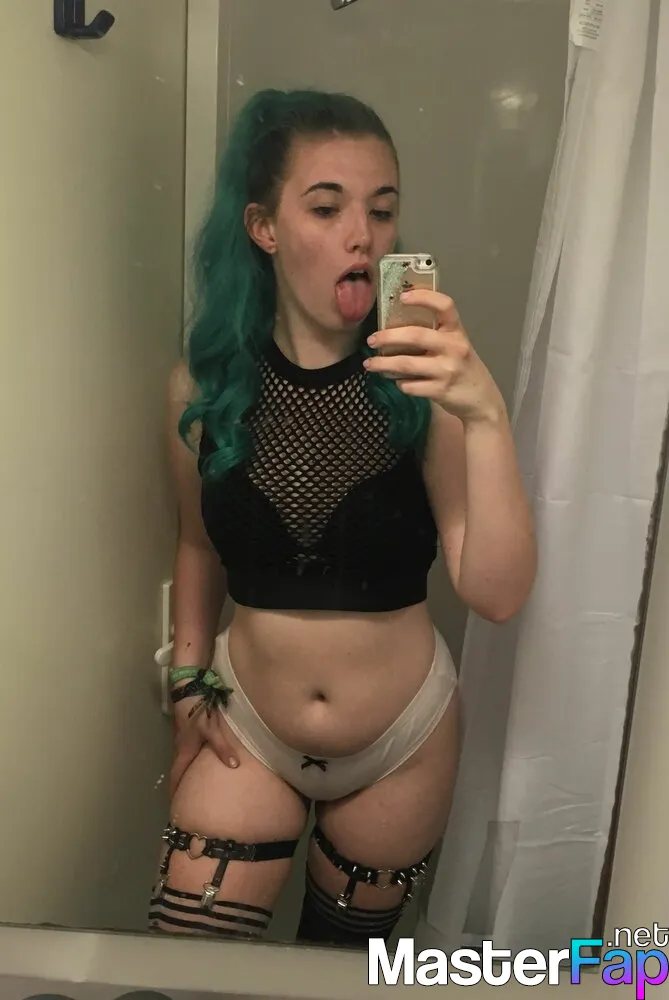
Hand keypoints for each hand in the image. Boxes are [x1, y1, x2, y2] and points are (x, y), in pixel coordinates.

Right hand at [169, 689, 239, 797]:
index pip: (177, 774)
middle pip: (181, 767)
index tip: (174, 804)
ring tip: (196, 780)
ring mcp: (183, 734)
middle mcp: (181, 744)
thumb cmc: (197, 710)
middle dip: (182, 782)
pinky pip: (191, 746)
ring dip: (188, 768)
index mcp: (184, 749)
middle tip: (187, 796)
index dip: (175, 790)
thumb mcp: (211, 729)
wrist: (188, 686)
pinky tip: (203, 756)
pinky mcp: (188, 726)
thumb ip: (222, 748)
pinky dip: (194, 755)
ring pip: (185, 756)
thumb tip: (233, 766)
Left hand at [365, 289, 504, 424]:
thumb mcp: (454, 345)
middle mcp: (453, 348)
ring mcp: (447, 370)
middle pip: (415, 335)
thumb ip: (433, 334)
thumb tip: (394, 326)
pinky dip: (400, 383)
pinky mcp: (440, 391)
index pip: (444, 305)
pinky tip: (398, 382)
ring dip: (383, 364)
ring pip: (406, 364)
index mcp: (456, 331)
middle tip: (371, 340)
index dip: (423, 297)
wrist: (481, 399)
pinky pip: (410, 386)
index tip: (402, 296)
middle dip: (388, 337)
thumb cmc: (462, 367)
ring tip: (370, 364)